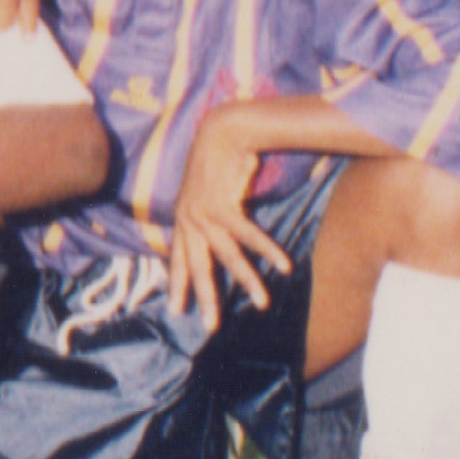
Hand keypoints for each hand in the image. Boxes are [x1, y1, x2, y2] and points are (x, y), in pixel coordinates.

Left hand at [162, 110, 294, 327]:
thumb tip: (220, 233)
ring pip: (226, 256)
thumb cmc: (220, 162)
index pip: (179, 259)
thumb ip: (211, 216)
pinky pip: (247, 234)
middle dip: (204, 297)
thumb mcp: (209, 194)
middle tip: (210, 326)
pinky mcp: (221, 204)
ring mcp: (203, 213)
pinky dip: (266, 249)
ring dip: (247, 279)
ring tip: (262, 302)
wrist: (221, 132)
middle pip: (198, 266)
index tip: (176, 308)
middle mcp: (188, 220)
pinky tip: (283, 265)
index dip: (177, 284)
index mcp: (183, 219)